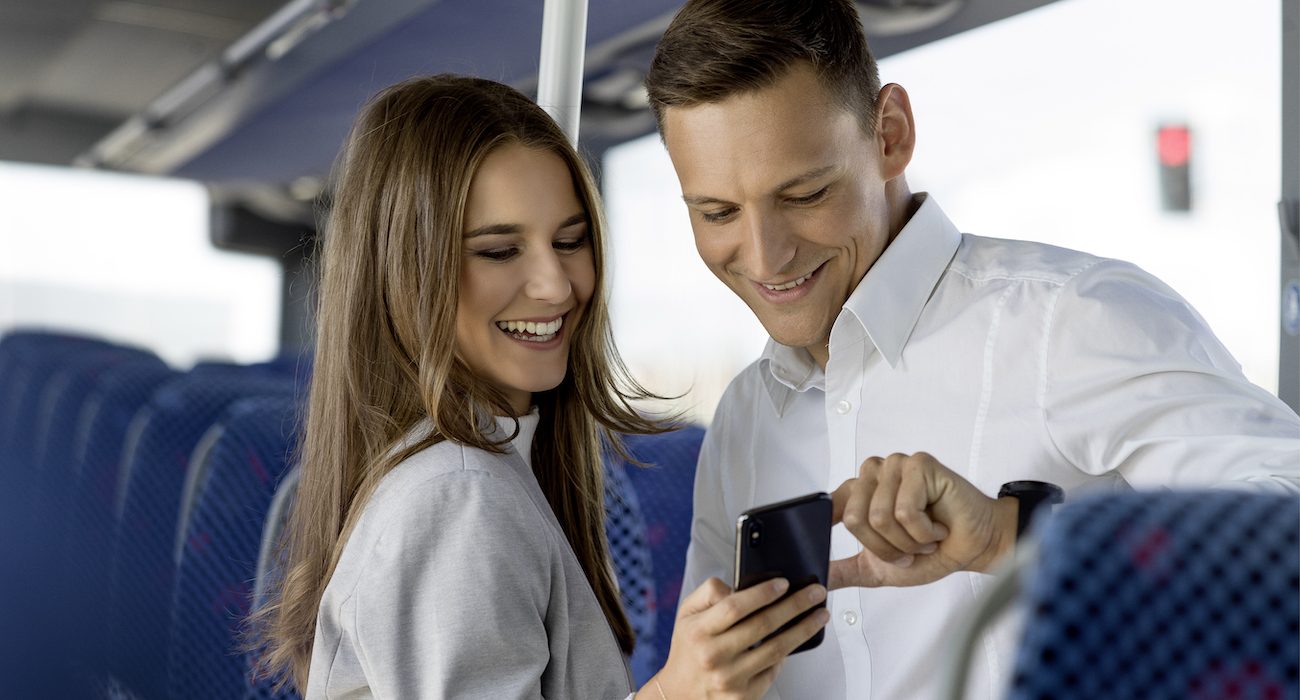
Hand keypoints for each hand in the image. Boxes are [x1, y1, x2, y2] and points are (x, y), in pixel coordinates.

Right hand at [646, 577, 828, 699]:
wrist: (680, 693)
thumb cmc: (689, 649)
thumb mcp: (687, 614)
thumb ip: (710, 592)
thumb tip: (739, 586)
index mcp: (699, 631)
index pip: (734, 607)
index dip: (762, 593)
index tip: (783, 583)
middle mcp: (714, 655)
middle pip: (762, 625)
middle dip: (795, 605)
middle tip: (815, 593)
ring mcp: (730, 678)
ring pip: (776, 649)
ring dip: (803, 630)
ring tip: (819, 615)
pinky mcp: (743, 696)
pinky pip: (773, 671)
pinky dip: (787, 654)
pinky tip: (797, 639)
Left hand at [828, 452, 1016, 588]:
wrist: (973, 549)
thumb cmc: (932, 551)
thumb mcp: (879, 568)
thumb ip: (846, 570)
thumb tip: (817, 578)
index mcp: (860, 491)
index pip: (830, 506)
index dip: (826, 522)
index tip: (822, 534)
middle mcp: (874, 473)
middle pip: (856, 519)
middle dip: (887, 548)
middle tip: (911, 546)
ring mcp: (895, 465)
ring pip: (880, 517)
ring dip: (908, 541)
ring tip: (926, 536)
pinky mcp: (919, 464)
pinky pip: (905, 510)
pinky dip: (924, 531)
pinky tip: (938, 526)